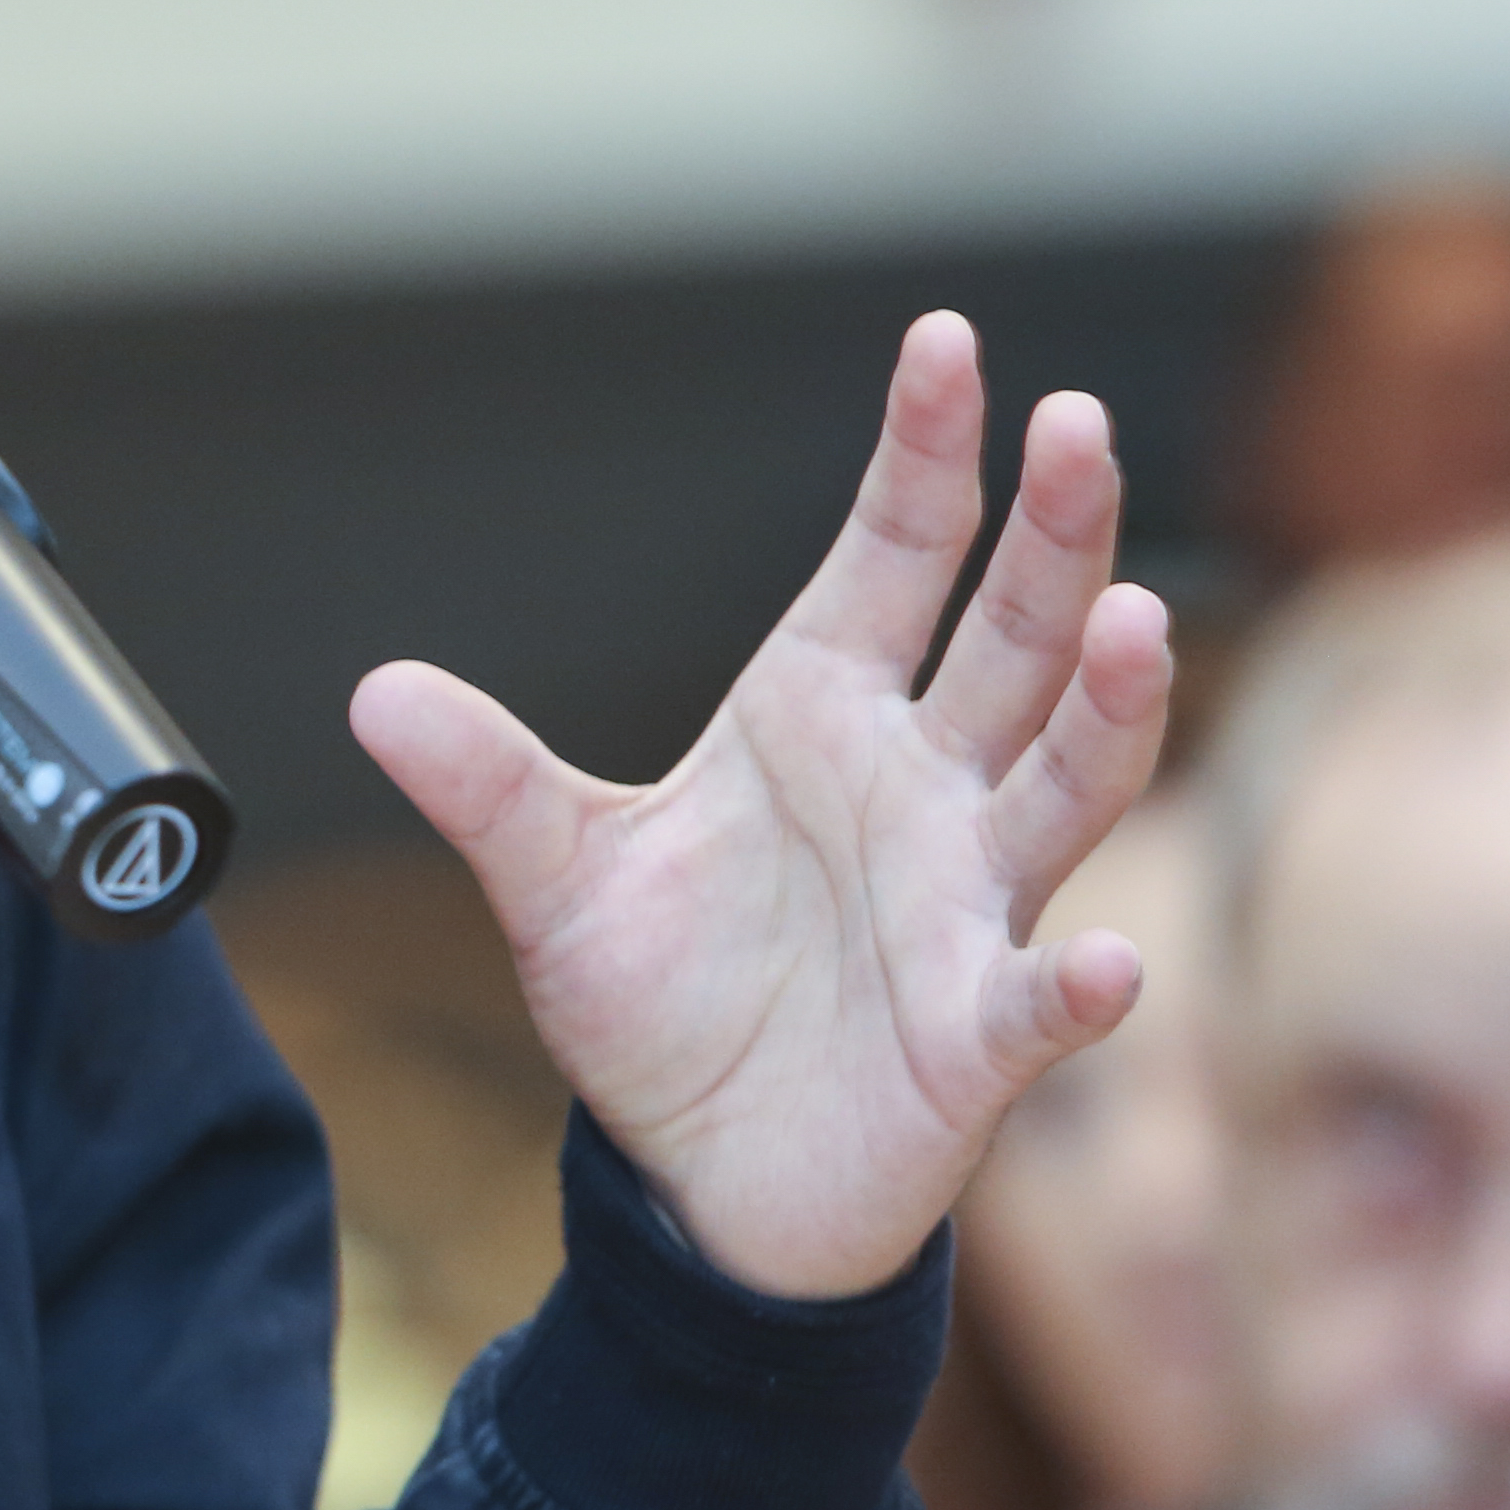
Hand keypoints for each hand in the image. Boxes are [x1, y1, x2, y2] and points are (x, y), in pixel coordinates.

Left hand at [348, 311, 1174, 1299]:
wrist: (699, 1171)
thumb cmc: (662, 999)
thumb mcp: (556, 878)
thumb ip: (487, 783)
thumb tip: (372, 691)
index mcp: (823, 715)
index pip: (895, 555)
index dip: (926, 453)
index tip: (943, 338)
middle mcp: (921, 788)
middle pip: (1013, 639)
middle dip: (1055, 535)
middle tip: (1080, 422)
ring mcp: (966, 906)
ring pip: (1065, 785)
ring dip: (1109, 708)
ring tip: (1137, 619)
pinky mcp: (976, 1039)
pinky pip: (1038, 1004)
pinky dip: (1078, 988)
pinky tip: (1102, 966)